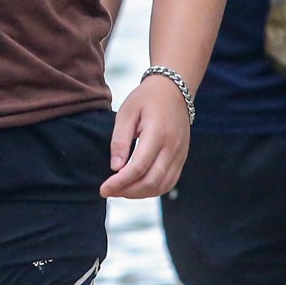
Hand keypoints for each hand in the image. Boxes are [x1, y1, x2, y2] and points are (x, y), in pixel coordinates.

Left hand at [102, 74, 191, 198]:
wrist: (174, 90)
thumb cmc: (146, 99)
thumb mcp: (126, 112)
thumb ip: (120, 140)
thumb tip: (115, 168)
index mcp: (158, 134)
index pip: (138, 167)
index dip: (120, 182)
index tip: (103, 189)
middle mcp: (172, 147)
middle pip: (151, 181)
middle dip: (128, 191)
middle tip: (109, 191)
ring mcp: (180, 154)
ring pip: (162, 186)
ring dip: (140, 193)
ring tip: (120, 190)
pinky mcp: (182, 158)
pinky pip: (169, 181)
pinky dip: (152, 189)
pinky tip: (136, 186)